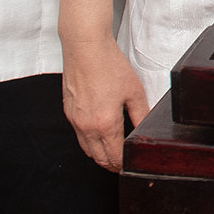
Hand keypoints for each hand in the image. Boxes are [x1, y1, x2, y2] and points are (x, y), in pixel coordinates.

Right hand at [61, 37, 147, 172]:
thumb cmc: (109, 65)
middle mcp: (86, 126)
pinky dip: (89, 141)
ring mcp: (74, 120)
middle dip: (111, 164)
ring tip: (113, 152)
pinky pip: (79, 135)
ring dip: (99, 154)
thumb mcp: (134, 91)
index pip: (114, 157)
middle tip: (123, 164)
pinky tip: (100, 134)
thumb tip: (145, 131)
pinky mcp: (68, 112)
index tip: (131, 165)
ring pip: (86, 149)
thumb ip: (141, 115)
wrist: (85, 48)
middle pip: (98, 158)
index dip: (123, 164)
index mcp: (105, 124)